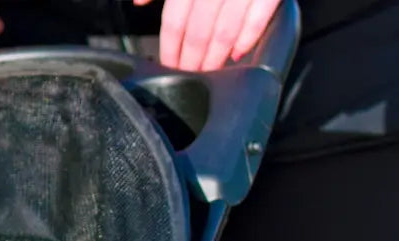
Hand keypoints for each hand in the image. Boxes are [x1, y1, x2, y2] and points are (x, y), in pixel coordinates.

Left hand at [138, 0, 282, 71]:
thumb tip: (139, 2)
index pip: (175, 18)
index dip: (170, 45)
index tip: (169, 63)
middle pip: (198, 29)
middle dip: (192, 57)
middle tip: (189, 75)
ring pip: (225, 29)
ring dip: (216, 55)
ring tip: (210, 71)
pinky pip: (258, 17)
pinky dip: (248, 38)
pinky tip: (238, 54)